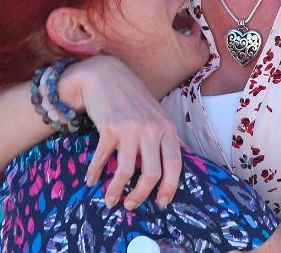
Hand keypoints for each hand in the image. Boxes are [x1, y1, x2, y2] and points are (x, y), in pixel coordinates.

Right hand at [58, 55, 182, 209]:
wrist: (105, 75)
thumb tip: (188, 158)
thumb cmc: (134, 99)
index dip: (169, 187)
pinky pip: (102, 158)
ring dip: (116, 190)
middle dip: (141, 195)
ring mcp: (130, 128)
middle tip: (132, 205)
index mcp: (167, 128)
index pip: (175, 164)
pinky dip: (95, 172)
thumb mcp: (158, 115)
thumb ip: (169, 137)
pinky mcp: (108, 128)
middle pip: (151, 173)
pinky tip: (91, 180)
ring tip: (111, 200)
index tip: (161, 203)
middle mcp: (151, 129)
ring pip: (126, 171)